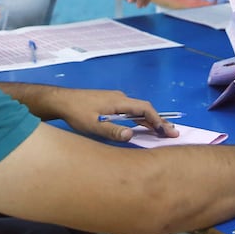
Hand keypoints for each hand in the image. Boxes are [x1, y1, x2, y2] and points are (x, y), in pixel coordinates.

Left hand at [48, 88, 178, 142]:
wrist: (61, 100)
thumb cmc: (76, 113)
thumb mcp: (92, 125)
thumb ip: (112, 130)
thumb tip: (131, 134)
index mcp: (119, 102)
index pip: (145, 108)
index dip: (157, 120)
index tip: (166, 131)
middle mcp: (120, 98)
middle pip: (145, 109)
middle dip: (159, 121)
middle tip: (173, 133)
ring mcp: (115, 100)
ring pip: (138, 110)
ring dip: (150, 121)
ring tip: (163, 132)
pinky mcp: (110, 103)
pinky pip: (131, 111)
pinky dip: (141, 119)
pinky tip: (143, 127)